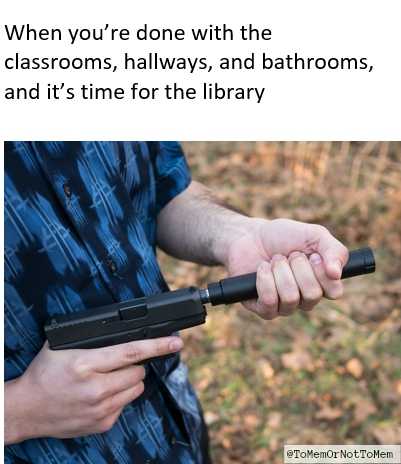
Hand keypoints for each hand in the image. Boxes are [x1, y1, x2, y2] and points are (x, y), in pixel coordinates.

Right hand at [5, 336, 182, 443]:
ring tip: (110, 377)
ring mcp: (100, 410)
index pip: (132, 352)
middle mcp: (96, 389)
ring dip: (130, 380)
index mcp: (86, 365)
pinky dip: (120, 396)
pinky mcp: (102, 424)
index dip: (158, 346)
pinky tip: (102, 393)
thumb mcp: (61, 347)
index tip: (176, 342)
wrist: (26, 410)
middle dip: (135, 364)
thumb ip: (90, 338)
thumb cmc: (44, 374)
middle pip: (138, 372)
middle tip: (119, 362)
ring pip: (136, 388)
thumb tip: (120, 330)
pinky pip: (125, 404)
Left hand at [224, 218, 348, 318]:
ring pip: (290, 298)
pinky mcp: (263, 308)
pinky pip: (269, 302)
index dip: (322, 272)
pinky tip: (262, 268)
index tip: (312, 255)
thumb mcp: (315, 235)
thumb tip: (336, 274)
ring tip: (274, 260)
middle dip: (298, 267)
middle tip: (289, 255)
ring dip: (280, 271)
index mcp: (322, 284)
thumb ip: (334, 250)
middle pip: (312, 295)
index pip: (334, 292)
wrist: (250, 236)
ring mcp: (284, 306)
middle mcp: (305, 299)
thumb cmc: (284, 237)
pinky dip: (265, 279)